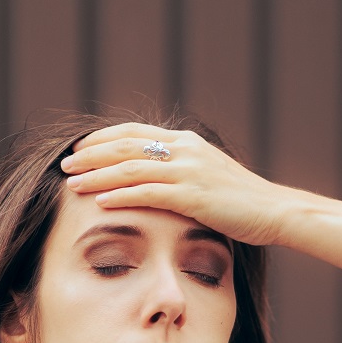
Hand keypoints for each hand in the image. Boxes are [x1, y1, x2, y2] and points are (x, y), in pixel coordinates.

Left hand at [60, 123, 295, 247]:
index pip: (134, 132)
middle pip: (125, 146)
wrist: (275, 210)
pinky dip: (120, 195)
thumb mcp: (211, 176)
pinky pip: (147, 193)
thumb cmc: (244, 201)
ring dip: (97, 176)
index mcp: (186, 142)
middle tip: (65, 164)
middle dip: (91, 155)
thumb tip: (160, 180)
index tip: (80, 148)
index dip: (102, 139)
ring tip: (72, 183)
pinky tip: (100, 202)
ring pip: (131, 168)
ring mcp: (188, 171)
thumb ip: (184, 171)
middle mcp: (184, 149)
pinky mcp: (192, 196)